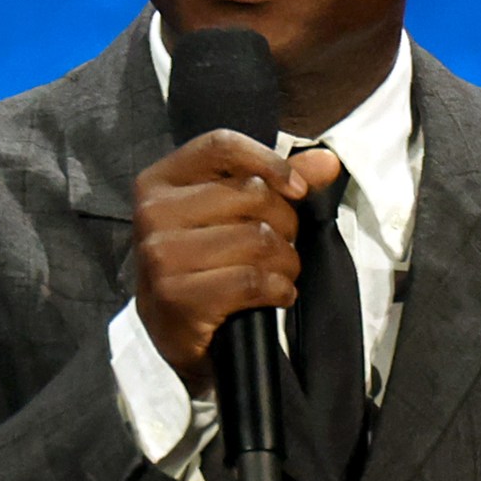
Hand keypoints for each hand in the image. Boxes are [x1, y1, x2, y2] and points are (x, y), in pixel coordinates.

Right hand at [131, 133, 347, 387]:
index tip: (298, 189)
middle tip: (283, 246)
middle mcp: (153, 212)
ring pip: (258, 239)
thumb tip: (327, 162)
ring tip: (280, 273)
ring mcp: (161, 256)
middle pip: (251, 193)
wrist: (175, 334)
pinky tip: (275, 295)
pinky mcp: (177, 297)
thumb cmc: (204, 266)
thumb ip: (274, 183)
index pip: (221, 146)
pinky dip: (278, 289)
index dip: (270, 162)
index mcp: (160, 181)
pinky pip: (252, 280)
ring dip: (286, 262)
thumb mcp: (229, 216)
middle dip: (285, 223)